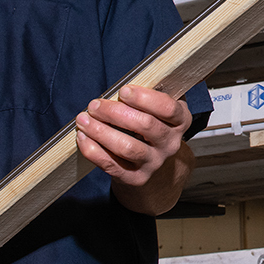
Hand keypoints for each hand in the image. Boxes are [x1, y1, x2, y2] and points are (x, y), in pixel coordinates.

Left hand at [75, 85, 193, 214]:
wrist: (153, 165)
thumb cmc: (151, 127)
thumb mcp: (158, 108)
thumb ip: (148, 95)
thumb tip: (124, 85)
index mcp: (180, 121)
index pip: (168, 108)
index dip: (145, 98)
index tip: (123, 91)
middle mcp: (170, 143)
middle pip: (145, 126)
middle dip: (115, 113)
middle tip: (94, 105)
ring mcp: (154, 162)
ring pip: (127, 147)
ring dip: (101, 131)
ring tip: (84, 120)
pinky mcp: (136, 178)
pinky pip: (112, 165)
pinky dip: (94, 151)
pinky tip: (83, 138)